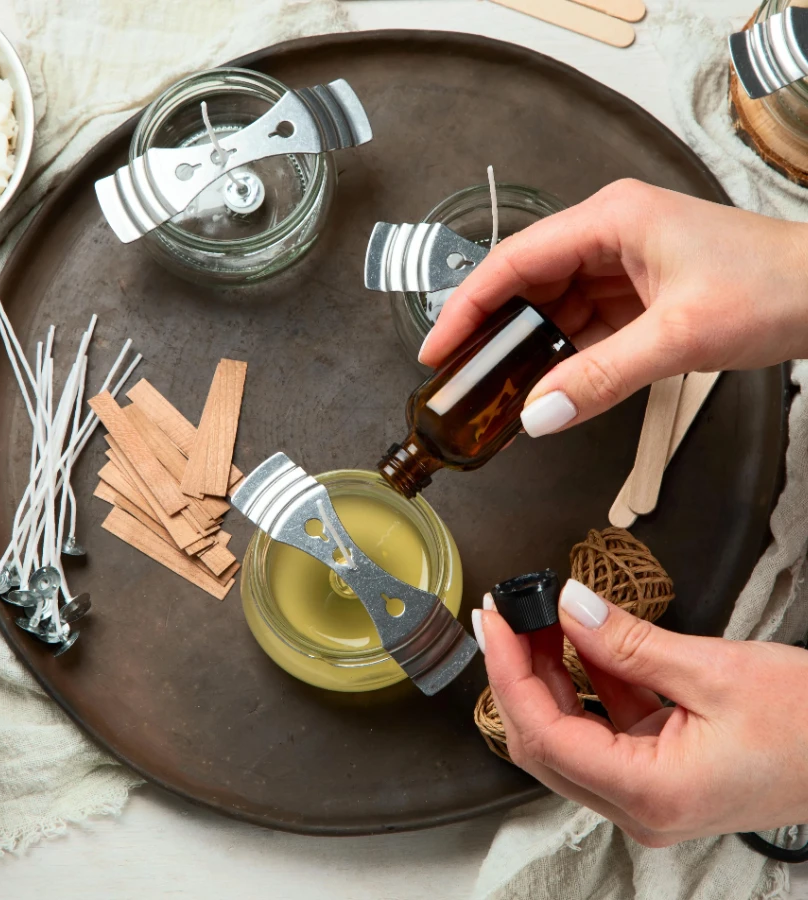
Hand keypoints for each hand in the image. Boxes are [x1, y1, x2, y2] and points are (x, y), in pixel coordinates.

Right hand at [420, 179, 807, 435]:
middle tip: (459, 377)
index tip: (436, 348)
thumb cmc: (777, 287)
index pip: (513, 261)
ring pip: (554, 307)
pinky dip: (565, 355)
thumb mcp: (679, 337)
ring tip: (496, 389)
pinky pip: (585, 324)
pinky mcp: (641, 292)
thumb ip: (601, 378)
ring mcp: (625, 263)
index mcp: (611, 220)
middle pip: (526, 283)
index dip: (467, 307)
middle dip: (492, 331)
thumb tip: (537, 415)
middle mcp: (611, 234)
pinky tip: (548, 384)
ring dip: (530, 348)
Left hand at [472, 580, 807, 846]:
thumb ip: (629, 642)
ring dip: (550, 678)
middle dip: (519, 673)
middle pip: (545, 742)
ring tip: (543, 620)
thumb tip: (569, 607)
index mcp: (651, 793)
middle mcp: (642, 808)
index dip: (508, 673)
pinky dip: (588, 686)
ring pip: (569, 738)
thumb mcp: (714, 670)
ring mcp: (650, 798)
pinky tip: (583, 642)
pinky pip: (604, 733)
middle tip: (510, 615)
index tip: (494, 622)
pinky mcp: (662, 778)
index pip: (543, 734)